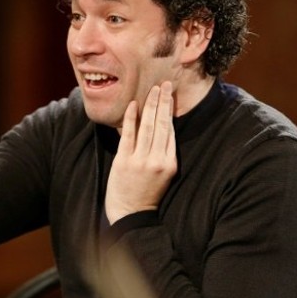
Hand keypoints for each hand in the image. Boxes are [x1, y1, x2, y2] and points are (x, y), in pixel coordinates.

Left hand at [105, 81, 176, 223]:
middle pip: (162, 124)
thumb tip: (163, 127)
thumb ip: (163, 153)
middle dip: (163, 102)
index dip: (170, 110)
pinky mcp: (124, 161)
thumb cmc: (147, 193)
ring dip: (150, 105)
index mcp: (170, 163)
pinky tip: (133, 104)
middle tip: (164, 84)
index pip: (172, 130)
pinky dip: (131, 118)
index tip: (170, 94)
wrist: (131, 214)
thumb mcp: (163, 174)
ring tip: (152, 89)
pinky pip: (128, 135)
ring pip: (148, 127)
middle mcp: (157, 160)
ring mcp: (140, 160)